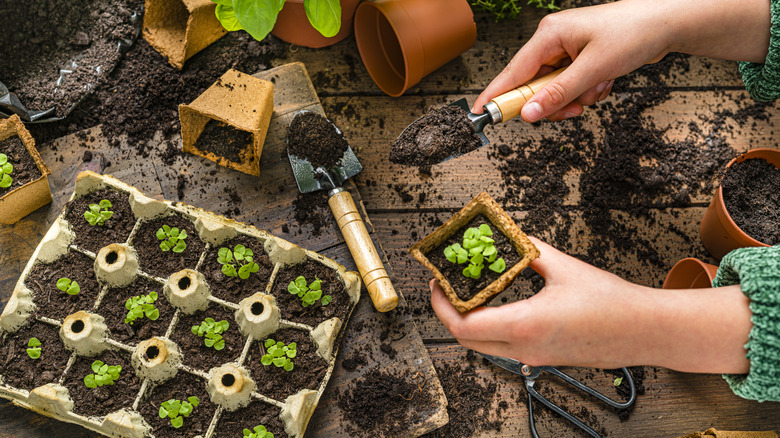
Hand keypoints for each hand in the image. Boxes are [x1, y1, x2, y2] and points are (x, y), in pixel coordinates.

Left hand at [430, 236, 751, 373]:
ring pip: (484, 345)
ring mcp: (534, 358)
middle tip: (447, 286)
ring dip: (470, 320)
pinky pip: (505, 346)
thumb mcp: (564, 267)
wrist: (646, 331)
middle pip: (466, 340)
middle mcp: (525, 349)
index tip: (437, 282)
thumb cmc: (612, 302)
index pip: (463, 325)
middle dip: (448, 313)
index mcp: (526, 326)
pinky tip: (498, 301)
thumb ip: (529, 250)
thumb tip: (507, 235)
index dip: (441, 304)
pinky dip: (491, 326)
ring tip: (471, 289)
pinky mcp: (544, 358)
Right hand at [472, 0, 769, 122]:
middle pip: (535, 86)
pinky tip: (604, 82)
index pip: (513, 71)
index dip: (497, 95)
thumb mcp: (594, 70)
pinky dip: (587, 92)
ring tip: (598, 89)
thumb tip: (530, 114)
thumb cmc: (634, 33)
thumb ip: (559, 94)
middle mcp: (553, 41)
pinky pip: (571, 87)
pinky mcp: (579, 59)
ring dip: (576, 98)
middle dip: (555, 102)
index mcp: (549, 35)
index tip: (481, 113)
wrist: (667, 23)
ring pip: (555, 90)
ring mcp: (567, 51)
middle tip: (575, 109)